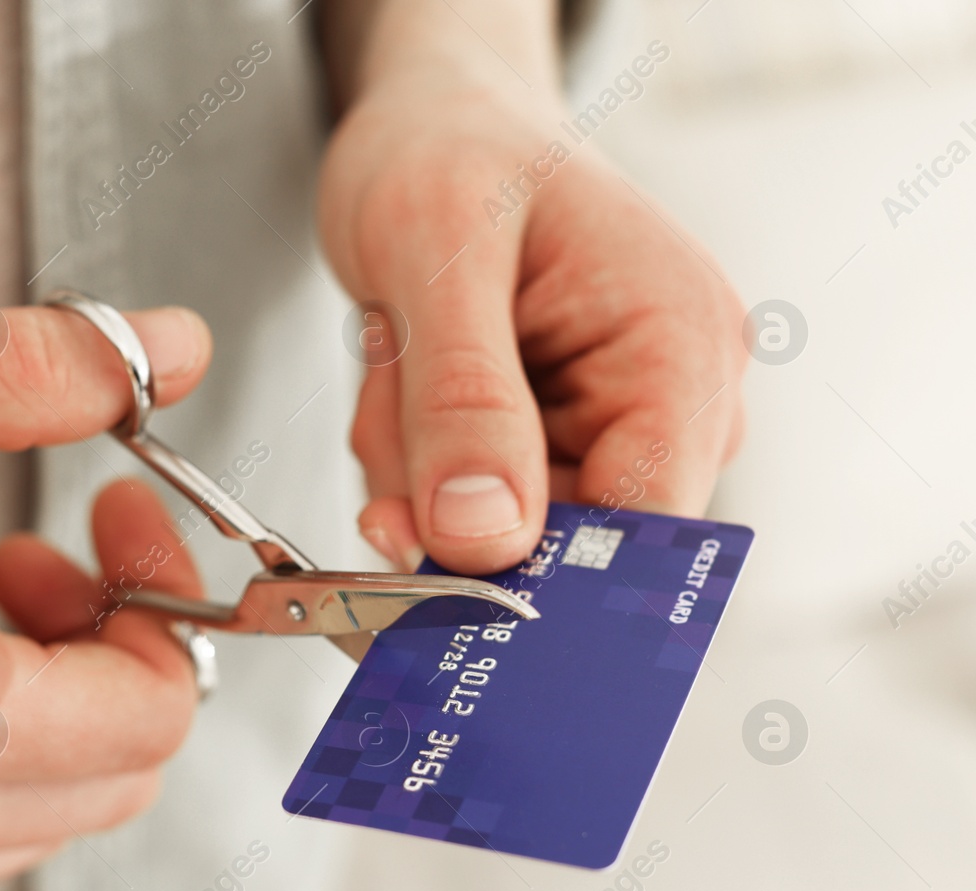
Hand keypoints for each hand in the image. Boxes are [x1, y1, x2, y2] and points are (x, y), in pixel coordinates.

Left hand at [318, 67, 746, 574]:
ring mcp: (606, 425)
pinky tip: (404, 377)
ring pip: (492, 532)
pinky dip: (409, 460)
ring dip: (413, 469)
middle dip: (444, 499)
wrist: (434, 125)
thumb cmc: (449, 151)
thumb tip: (485, 539)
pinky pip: (462, 504)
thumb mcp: (437, 252)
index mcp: (677, 347)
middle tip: (394, 398)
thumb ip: (464, 399)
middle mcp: (665, 400)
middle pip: (554, 543)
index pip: (643, 526)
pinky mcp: (547, 439)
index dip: (544, 580)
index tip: (436, 585)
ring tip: (401, 358)